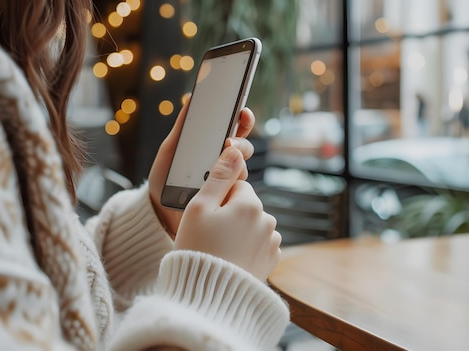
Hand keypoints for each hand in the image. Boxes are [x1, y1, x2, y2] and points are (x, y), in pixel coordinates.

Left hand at [148, 96, 256, 236]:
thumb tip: (191, 98)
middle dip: (241, 142)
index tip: (243, 113)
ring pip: (243, 169)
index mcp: (213, 146)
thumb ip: (182, 126)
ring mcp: (226, 182)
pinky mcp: (225, 200)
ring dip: (236, 166)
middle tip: (229, 142)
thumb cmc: (164, 178)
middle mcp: (223, 163)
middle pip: (244, 148)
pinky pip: (237, 191)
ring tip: (221, 166)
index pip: (234, 129)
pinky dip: (232, 186)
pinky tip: (222, 186)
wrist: (158, 211)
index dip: (243, 119)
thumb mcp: (170, 149)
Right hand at [174, 146, 281, 280]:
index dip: (217, 198)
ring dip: (239, 232)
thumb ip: (219, 176)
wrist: (207, 295)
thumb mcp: (199, 207)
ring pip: (252, 225)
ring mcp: (271, 242)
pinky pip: (258, 245)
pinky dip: (247, 249)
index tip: (206, 216)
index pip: (236, 187)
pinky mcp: (271, 261)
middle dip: (229, 215)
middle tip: (209, 235)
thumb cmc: (197, 248)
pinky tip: (230, 259)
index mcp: (250, 204)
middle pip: (245, 206)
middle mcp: (267, 220)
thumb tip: (235, 150)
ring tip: (218, 249)